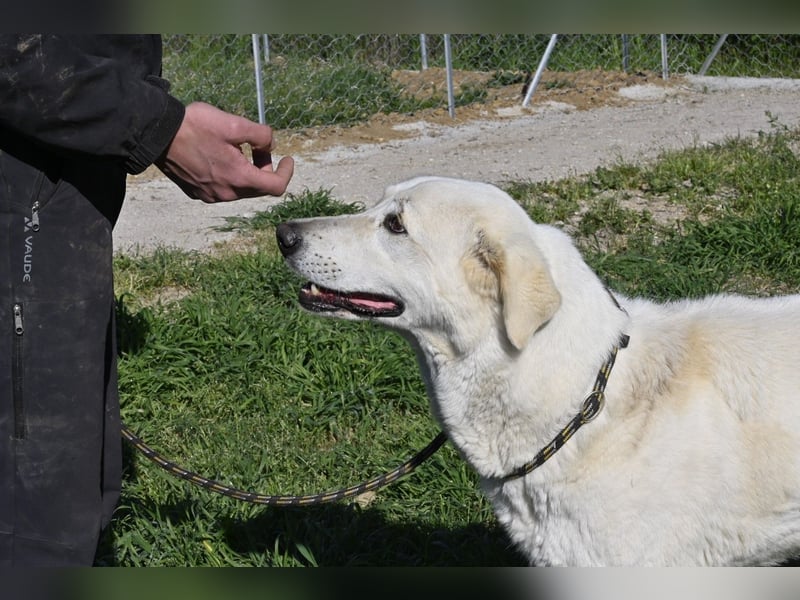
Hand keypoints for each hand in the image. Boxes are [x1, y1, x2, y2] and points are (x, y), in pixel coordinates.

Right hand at [155, 102, 294, 202]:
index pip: (276, 186)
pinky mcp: (197, 193)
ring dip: (246, 171)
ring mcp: (210, 196)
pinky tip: (218, 156)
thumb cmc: (194, 126)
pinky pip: (222, 188)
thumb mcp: (234, 123)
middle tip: (258, 146)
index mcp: (239, 179)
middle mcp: (226, 194)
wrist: (156, 135)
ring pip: (240, 188)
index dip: (286, 172)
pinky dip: (229, 175)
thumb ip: (260, 134)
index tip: (287, 159)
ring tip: (235, 148)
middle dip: (264, 168)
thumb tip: (270, 143)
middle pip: (258, 188)